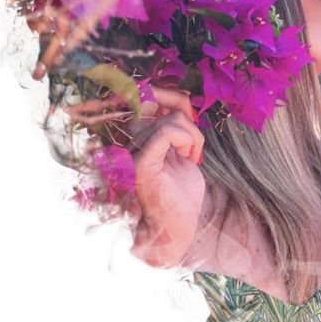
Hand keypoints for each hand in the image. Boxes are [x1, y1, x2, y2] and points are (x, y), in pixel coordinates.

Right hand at [129, 86, 206, 267]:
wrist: (179, 227)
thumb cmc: (181, 193)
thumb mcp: (182, 150)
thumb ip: (176, 126)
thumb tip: (180, 98)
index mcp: (135, 139)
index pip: (144, 97)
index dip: (169, 94)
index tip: (187, 108)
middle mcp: (128, 143)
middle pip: (152, 100)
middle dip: (181, 108)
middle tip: (192, 136)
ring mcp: (131, 154)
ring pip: (169, 120)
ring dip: (192, 135)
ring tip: (192, 155)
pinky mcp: (141, 165)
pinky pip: (166, 133)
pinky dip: (186, 139)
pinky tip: (189, 157)